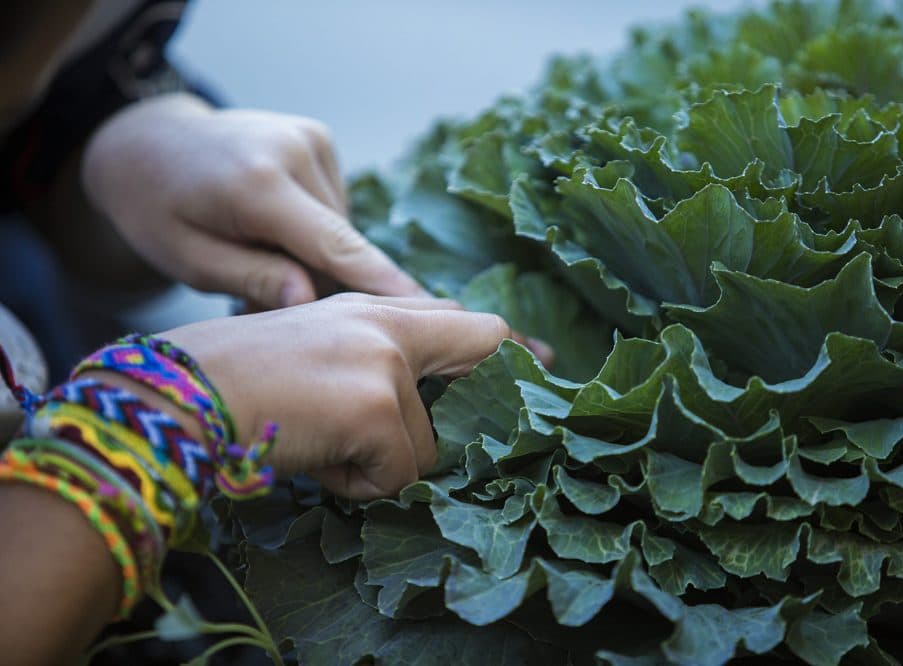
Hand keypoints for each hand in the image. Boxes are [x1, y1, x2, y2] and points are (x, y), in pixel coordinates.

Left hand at [82, 93, 426, 308]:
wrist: (147, 140)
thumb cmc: (156, 209)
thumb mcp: (187, 258)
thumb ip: (251, 279)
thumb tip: (311, 301)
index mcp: (256, 184)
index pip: (334, 244)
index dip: (382, 282)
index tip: (426, 310)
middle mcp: (293, 150)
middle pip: (338, 242)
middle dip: (317, 280)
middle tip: (264, 302)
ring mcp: (310, 137)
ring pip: (340, 226)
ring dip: (315, 255)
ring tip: (262, 256)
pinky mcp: (318, 136)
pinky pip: (334, 205)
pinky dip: (315, 228)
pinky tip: (275, 227)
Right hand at [161, 293, 524, 498]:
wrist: (172, 395)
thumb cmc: (230, 380)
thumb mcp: (309, 349)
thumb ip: (369, 360)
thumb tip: (415, 407)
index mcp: (369, 309)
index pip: (463, 317)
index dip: (507, 345)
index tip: (541, 363)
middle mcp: (386, 325)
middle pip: (483, 346)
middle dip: (481, 400)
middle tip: (458, 427)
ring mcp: (383, 363)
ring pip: (426, 446)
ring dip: (379, 464)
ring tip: (319, 444)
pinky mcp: (372, 408)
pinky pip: (395, 476)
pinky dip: (356, 485)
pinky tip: (313, 460)